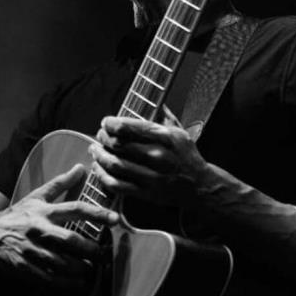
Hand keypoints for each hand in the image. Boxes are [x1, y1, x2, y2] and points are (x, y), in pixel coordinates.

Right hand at [0, 164, 117, 287]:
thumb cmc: (17, 216)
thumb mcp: (36, 197)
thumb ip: (60, 184)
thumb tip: (80, 168)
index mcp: (44, 212)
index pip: (75, 209)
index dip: (97, 214)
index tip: (116, 219)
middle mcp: (39, 230)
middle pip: (71, 240)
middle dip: (92, 250)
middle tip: (105, 255)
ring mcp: (31, 250)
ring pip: (62, 262)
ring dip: (81, 269)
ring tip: (92, 270)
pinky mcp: (25, 268)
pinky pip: (50, 278)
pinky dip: (67, 283)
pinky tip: (78, 284)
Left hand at [91, 109, 210, 208]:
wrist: (200, 186)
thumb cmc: (188, 157)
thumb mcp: (181, 132)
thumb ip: (166, 117)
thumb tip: (158, 101)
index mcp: (164, 137)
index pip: (127, 127)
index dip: (110, 123)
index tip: (106, 123)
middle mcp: (157, 155)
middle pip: (117, 144)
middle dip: (102, 138)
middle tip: (99, 136)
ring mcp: (151, 176)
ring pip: (113, 164)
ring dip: (99, 156)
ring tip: (95, 150)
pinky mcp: (146, 193)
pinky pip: (116, 184)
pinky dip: (102, 175)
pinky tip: (98, 168)